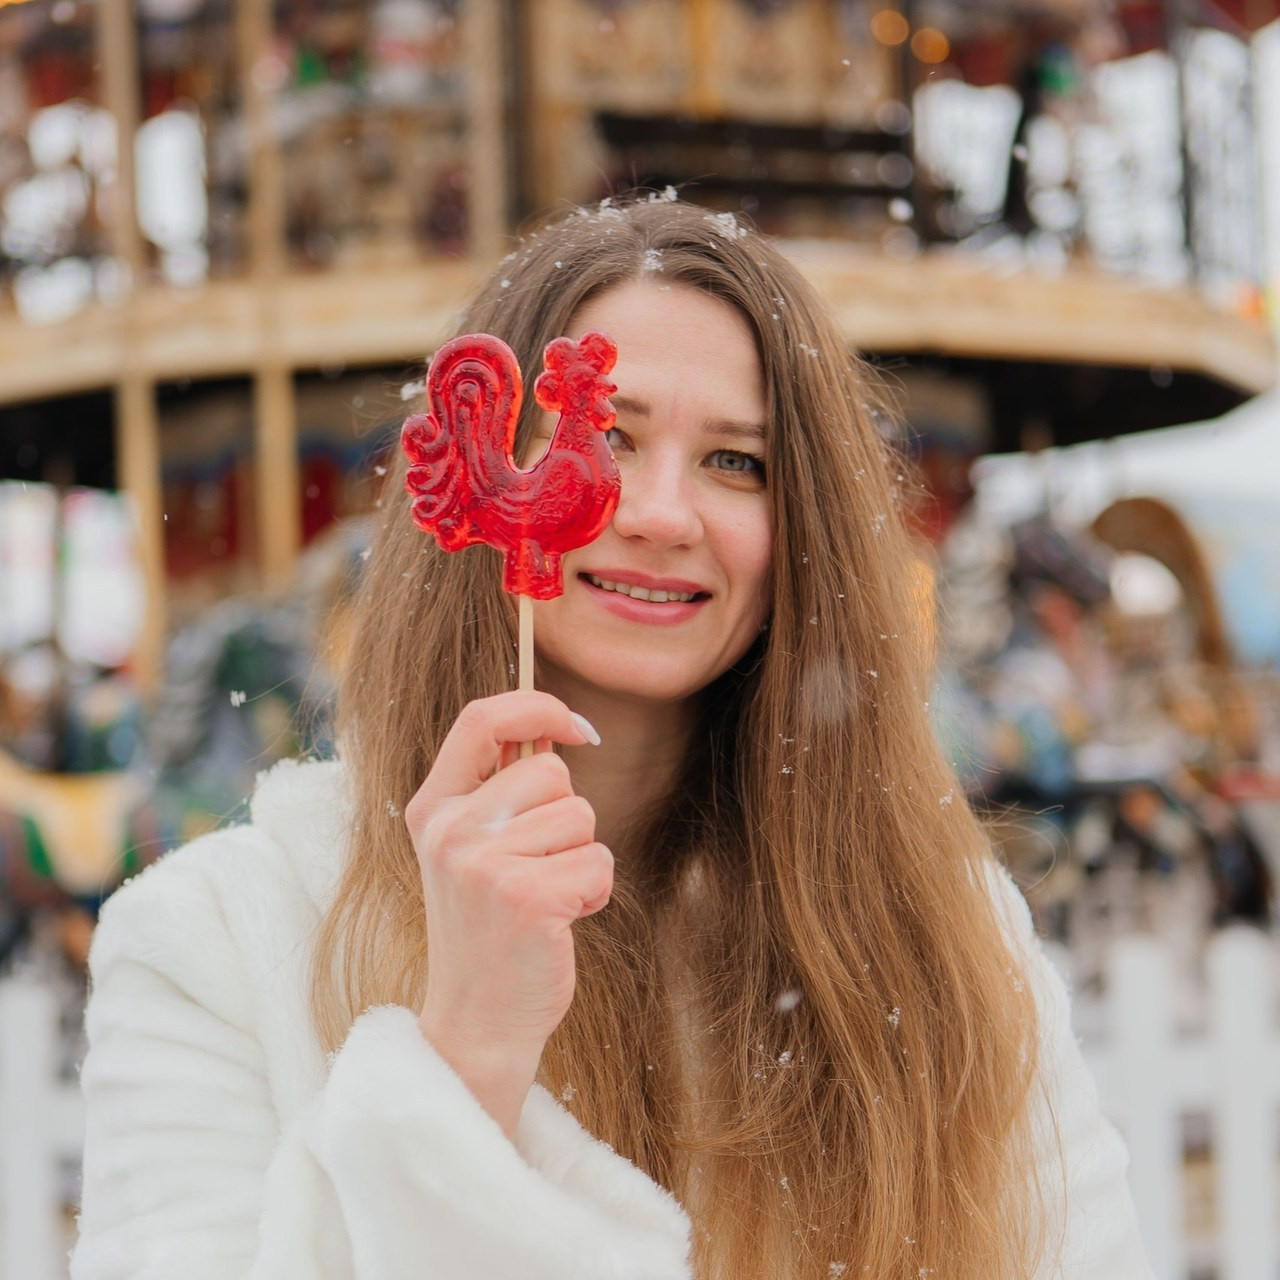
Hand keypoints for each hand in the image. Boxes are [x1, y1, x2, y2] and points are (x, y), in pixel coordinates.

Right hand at [404, 692, 609, 1136]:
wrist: (477, 1022)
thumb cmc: (490, 928)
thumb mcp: (475, 850)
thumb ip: (502, 790)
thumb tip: (557, 729)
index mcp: (433, 809)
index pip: (481, 719)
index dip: (537, 706)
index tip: (578, 727)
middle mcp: (450, 831)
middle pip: (551, 772)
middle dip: (568, 817)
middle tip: (539, 869)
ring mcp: (483, 864)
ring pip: (582, 817)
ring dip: (582, 858)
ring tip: (546, 900)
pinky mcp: (526, 897)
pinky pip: (598, 862)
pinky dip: (595, 892)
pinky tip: (561, 923)